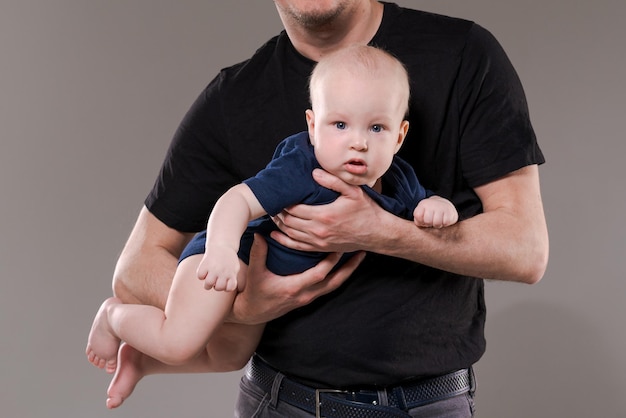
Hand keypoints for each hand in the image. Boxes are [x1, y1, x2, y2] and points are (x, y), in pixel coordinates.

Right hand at [196, 244, 240, 291]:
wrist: (222, 245)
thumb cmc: (228, 260)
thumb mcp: (235, 268)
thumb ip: (232, 279)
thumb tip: (227, 288)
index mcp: (231, 273)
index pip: (230, 288)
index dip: (227, 287)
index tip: (226, 281)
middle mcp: (223, 272)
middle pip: (218, 288)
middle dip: (216, 286)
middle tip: (217, 280)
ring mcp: (213, 268)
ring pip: (208, 284)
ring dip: (208, 284)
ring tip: (210, 278)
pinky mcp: (205, 264)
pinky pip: (200, 276)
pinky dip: (201, 275)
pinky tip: (205, 271)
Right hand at [228, 234, 364, 324]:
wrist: (253, 312)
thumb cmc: (254, 292)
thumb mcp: (255, 273)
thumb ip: (258, 253)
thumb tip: (260, 234)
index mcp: (293, 288)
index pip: (318, 275)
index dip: (330, 262)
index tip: (339, 248)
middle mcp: (305, 294)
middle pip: (334, 282)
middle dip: (349, 268)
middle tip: (361, 253)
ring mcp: (308, 298)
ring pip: (334, 286)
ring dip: (347, 272)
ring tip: (359, 258)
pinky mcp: (309, 298)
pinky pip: (329, 287)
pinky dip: (339, 276)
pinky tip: (345, 266)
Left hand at [271, 169, 382, 252]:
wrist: (376, 233)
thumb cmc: (366, 210)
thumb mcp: (353, 191)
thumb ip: (333, 181)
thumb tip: (314, 172)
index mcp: (324, 215)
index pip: (294, 208)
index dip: (283, 201)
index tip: (279, 194)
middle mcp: (318, 230)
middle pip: (288, 221)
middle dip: (278, 212)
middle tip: (271, 202)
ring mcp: (318, 242)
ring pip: (290, 233)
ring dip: (278, 224)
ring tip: (272, 214)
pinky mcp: (320, 248)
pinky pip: (297, 246)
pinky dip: (283, 240)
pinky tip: (275, 234)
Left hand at [413, 195, 458, 227]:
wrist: (444, 205)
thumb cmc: (430, 213)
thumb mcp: (421, 214)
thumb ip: (418, 219)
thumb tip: (420, 223)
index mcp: (423, 204)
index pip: (418, 216)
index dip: (420, 221)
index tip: (423, 219)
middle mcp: (432, 204)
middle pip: (428, 221)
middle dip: (429, 224)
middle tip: (432, 220)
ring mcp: (441, 207)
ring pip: (437, 223)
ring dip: (437, 225)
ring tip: (437, 221)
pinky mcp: (450, 212)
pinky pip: (445, 223)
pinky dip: (444, 224)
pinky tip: (444, 219)